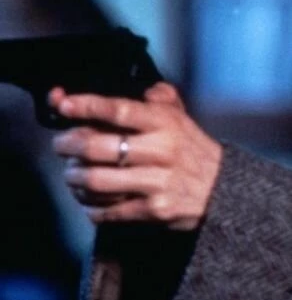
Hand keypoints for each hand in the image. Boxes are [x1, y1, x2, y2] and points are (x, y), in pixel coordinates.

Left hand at [50, 82, 221, 230]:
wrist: (221, 188)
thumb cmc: (194, 151)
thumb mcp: (182, 117)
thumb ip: (161, 97)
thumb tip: (142, 89)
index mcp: (165, 123)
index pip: (119, 110)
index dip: (86, 106)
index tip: (64, 104)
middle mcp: (160, 150)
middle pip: (97, 146)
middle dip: (68, 145)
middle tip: (62, 144)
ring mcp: (156, 182)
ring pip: (96, 180)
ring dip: (75, 178)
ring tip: (73, 173)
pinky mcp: (154, 209)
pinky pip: (109, 210)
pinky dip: (92, 206)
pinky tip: (91, 200)